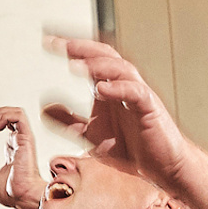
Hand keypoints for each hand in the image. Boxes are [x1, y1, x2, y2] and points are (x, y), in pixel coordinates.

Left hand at [0, 107, 43, 208]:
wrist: (23, 198)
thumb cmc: (12, 194)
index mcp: (13, 148)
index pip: (8, 123)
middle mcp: (20, 142)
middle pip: (12, 114)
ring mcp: (24, 140)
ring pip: (16, 112)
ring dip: (0, 112)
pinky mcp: (26, 139)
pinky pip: (19, 117)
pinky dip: (5, 116)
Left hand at [43, 37, 192, 192]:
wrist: (162, 167)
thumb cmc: (132, 147)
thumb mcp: (91, 134)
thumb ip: (69, 121)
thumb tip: (45, 108)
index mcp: (109, 88)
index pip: (89, 58)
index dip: (69, 48)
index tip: (47, 40)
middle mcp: (123, 85)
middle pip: (104, 55)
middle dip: (82, 47)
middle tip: (59, 44)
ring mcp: (139, 94)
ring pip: (120, 68)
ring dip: (98, 64)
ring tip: (77, 64)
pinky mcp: (150, 109)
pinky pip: (136, 92)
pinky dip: (118, 88)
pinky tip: (101, 89)